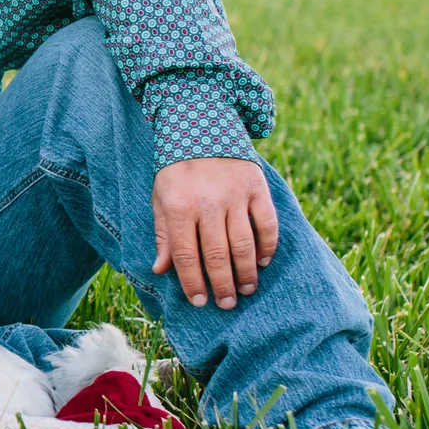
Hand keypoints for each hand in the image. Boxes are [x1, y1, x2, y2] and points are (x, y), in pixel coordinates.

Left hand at [151, 158, 278, 309]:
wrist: (201, 124)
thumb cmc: (176, 170)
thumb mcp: (160, 198)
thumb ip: (163, 235)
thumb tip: (161, 270)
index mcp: (179, 207)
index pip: (187, 255)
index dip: (193, 282)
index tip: (200, 301)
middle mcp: (208, 203)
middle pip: (218, 255)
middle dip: (223, 285)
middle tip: (227, 303)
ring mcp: (235, 195)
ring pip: (244, 244)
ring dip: (246, 272)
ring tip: (246, 289)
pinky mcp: (257, 187)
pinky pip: (267, 223)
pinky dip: (267, 246)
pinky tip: (263, 262)